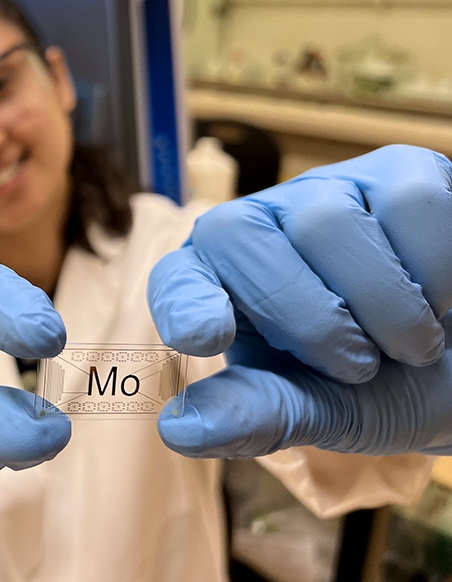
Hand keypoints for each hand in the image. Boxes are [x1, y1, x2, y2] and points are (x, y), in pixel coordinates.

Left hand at [147, 145, 451, 457]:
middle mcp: (261, 225)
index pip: (177, 279)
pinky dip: (438, 270)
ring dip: (384, 306)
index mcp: (221, 285)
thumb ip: (257, 416)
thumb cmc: (380, 386)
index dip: (185, 302)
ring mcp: (328, 191)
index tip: (203, 337)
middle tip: (360, 366)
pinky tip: (439, 297)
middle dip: (308, 319)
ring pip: (327, 222)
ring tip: (408, 342)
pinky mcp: (400, 171)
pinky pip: (411, 205)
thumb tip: (178, 430)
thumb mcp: (319, 410)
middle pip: (244, 239)